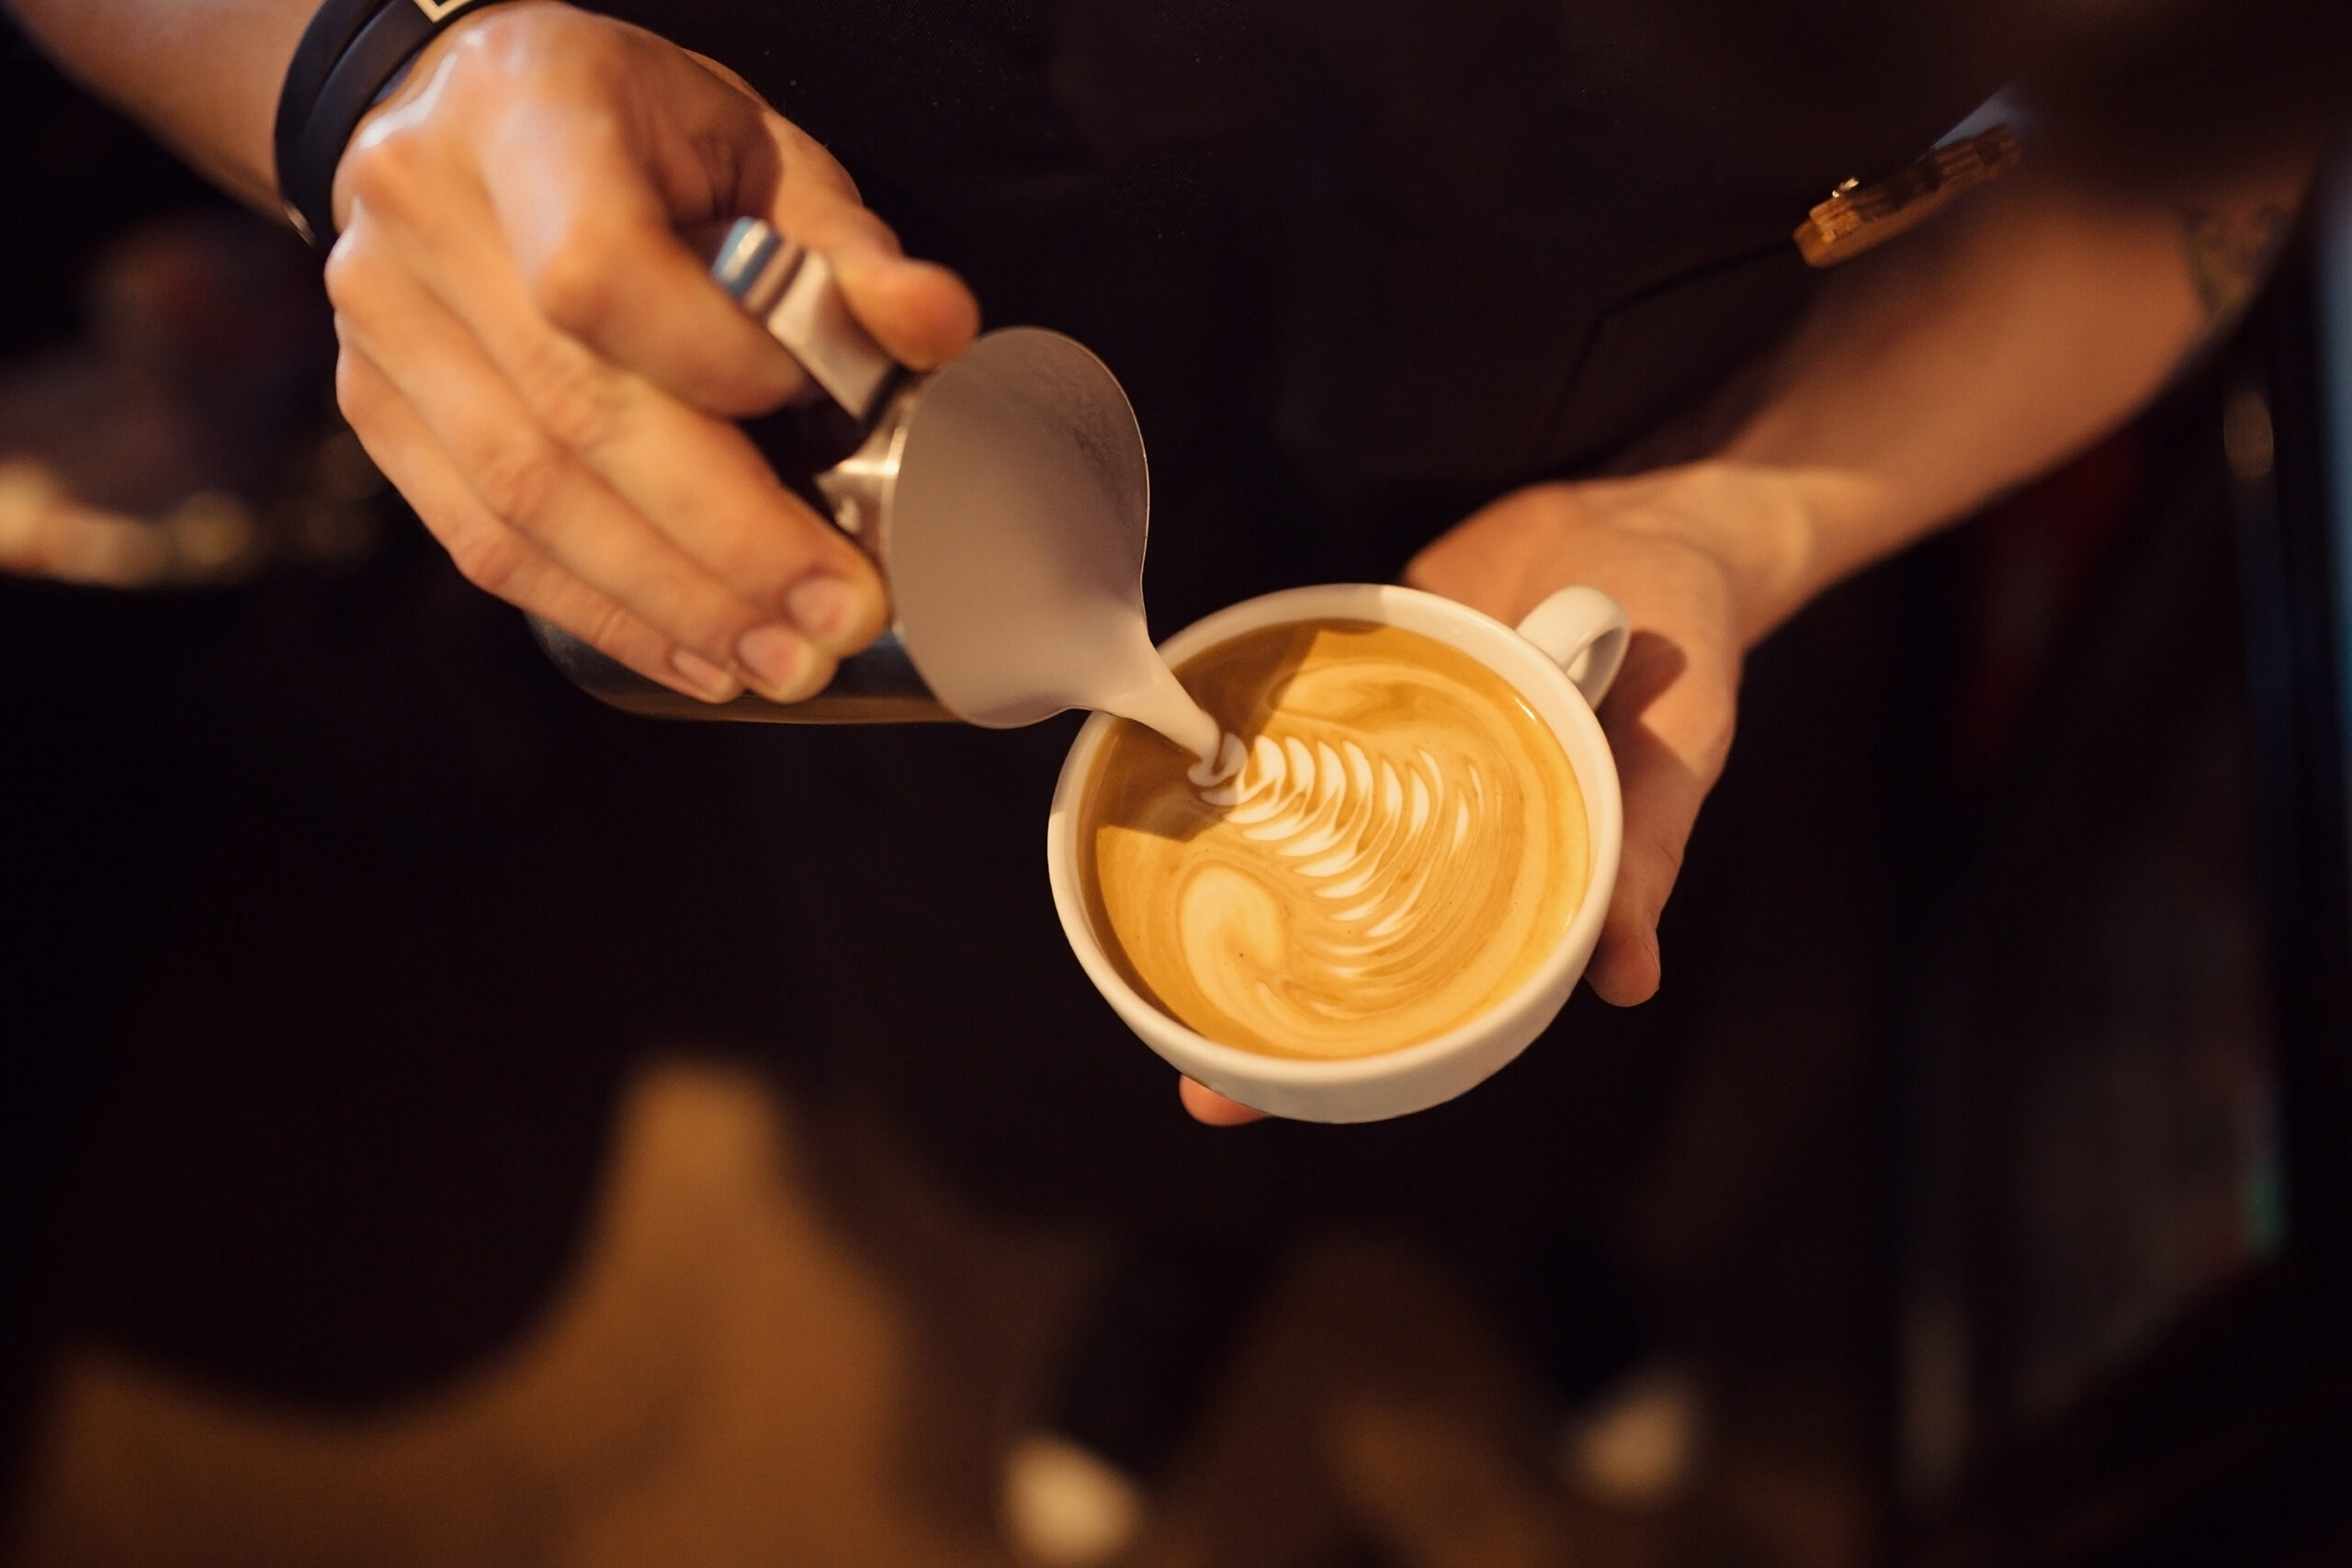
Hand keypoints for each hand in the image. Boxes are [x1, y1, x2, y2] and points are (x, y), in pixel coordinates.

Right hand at [324, 2, 978, 700]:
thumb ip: (847, 249)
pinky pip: (483, 539)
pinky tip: (693, 654)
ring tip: (778, 660)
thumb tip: (938, 329)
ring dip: (667, 603)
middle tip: (832, 618)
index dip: (713, 363)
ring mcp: (381, 319)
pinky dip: (598, 610)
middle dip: (723, 542)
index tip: (814, 410)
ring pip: (522, 501)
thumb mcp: (756, 149)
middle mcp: (424, 212)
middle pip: (571, 416)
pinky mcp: (374, 408)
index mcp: (528, 111)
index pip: (599, 275)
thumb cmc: (636, 132)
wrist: (468, 111)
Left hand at [1180, 465, 1782, 1123]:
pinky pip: (1292, 736)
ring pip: (1295, 848)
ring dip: (1229, 883)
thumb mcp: (1675, 749)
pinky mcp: (1365, 695)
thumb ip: (1641, 847)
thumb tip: (1625, 977)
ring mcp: (1393, 776)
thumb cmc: (1681, 640)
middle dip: (1259, 1010)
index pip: (1424, 993)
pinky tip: (1173, 779)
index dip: (1346, 1056)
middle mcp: (1444, 845)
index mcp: (1519, 884)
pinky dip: (1244, 757)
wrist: (1644, 518)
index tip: (1245, 1097)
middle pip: (1336, 937)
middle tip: (1190, 1076)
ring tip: (1144, 943)